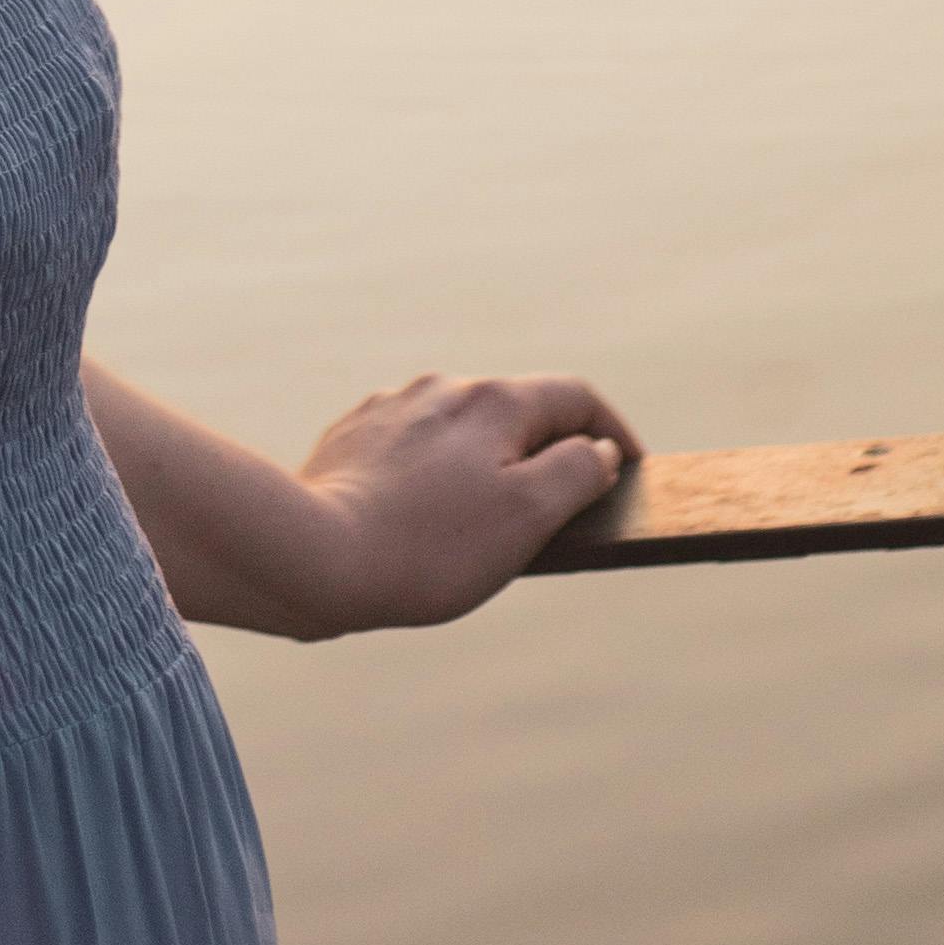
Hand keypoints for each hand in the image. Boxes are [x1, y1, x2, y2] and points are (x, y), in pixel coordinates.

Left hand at [290, 368, 638, 630]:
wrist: (313, 557)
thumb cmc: (430, 547)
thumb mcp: (529, 515)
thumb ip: (578, 471)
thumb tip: (596, 448)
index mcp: (495, 400)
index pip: (577, 397)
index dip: (613, 431)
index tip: (629, 470)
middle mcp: (443, 388)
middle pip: (518, 410)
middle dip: (547, 450)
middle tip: (563, 507)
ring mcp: (393, 408)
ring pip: (463, 429)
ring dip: (488, 463)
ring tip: (489, 520)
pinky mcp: (354, 437)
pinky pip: (416, 448)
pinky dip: (439, 474)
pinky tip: (427, 516)